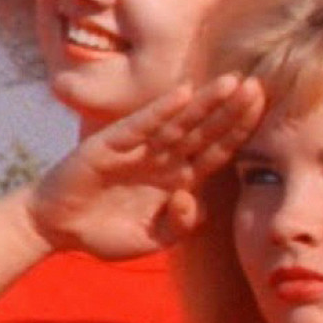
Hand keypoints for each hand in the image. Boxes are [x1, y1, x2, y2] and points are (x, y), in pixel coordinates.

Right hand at [27, 75, 265, 259]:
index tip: (264, 112)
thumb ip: (179, 226)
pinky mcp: (111, 144)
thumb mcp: (152, 240)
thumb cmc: (105, 232)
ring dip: (204, 103)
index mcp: (178, 178)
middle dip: (231, 110)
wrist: (58, 228)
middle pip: (204, 130)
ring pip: (178, 123)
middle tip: (258, 86)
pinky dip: (161, 110)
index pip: (216, 151)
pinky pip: (141, 125)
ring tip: (231, 82)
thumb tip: (192, 197)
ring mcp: (138, 148)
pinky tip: (183, 93)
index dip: (239, 132)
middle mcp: (162, 158)